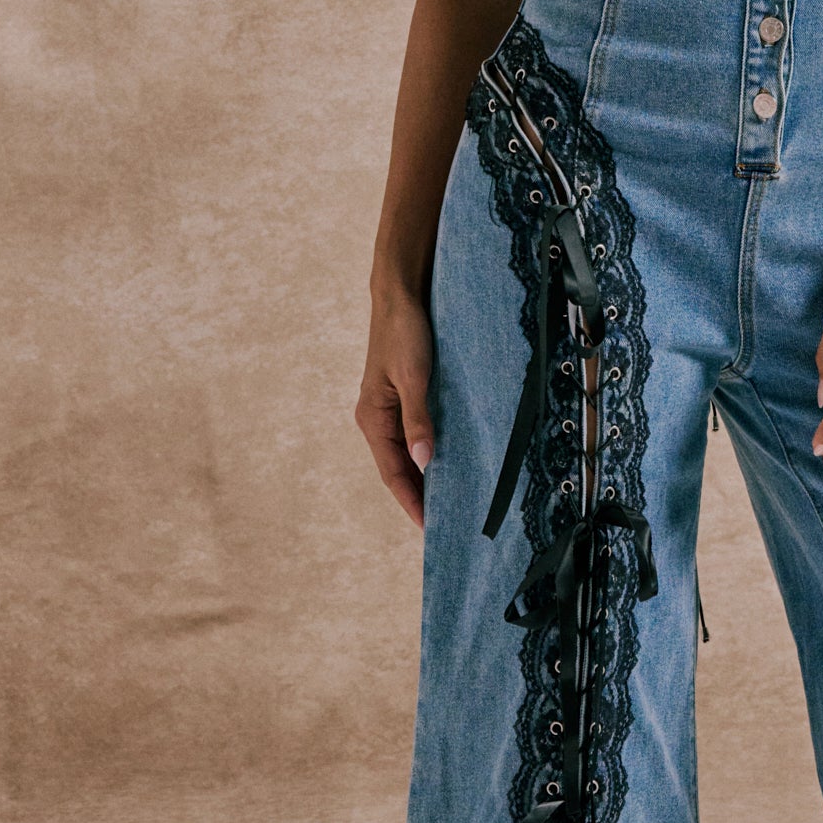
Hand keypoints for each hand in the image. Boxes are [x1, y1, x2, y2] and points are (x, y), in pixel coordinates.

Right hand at [357, 273, 434, 526]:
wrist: (400, 295)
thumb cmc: (405, 332)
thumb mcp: (414, 376)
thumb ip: (418, 419)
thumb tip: (424, 461)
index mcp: (373, 418)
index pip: (393, 472)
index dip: (411, 501)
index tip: (429, 528)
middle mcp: (376, 418)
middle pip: (399, 469)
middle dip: (418, 496)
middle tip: (446, 523)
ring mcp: (388, 409)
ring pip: (407, 454)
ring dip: (424, 477)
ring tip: (449, 501)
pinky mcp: (403, 398)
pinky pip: (413, 436)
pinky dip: (428, 454)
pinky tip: (446, 462)